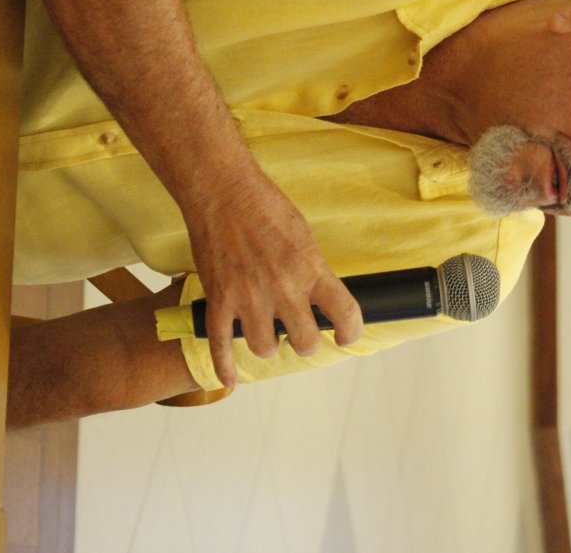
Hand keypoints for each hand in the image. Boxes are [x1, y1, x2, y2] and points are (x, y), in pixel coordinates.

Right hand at [183, 170, 362, 388]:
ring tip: (267, 333)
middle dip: (305, 341)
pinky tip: (230, 379)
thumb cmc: (264, 205)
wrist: (222, 191)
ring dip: (268, 345)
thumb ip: (311, 269)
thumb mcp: (303, 234)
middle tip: (300, 332)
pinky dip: (225, 367)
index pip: (345, 314)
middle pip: (305, 341)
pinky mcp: (219, 300)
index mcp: (311, 269)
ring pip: (265, 347)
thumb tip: (318, 295)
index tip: (346, 335)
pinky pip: (221, 344)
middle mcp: (284, 289)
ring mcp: (249, 298)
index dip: (351, 332)